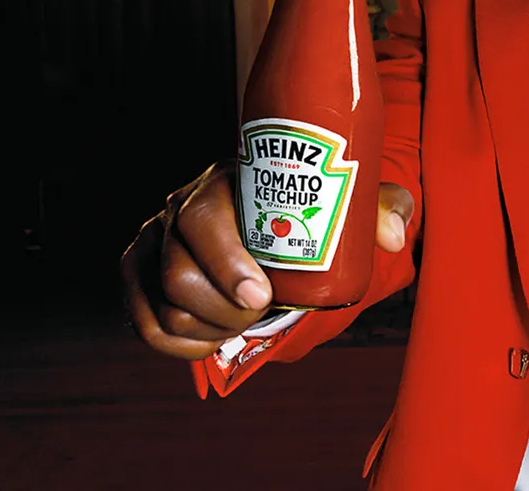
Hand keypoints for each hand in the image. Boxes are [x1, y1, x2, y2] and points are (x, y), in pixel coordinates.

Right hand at [121, 161, 414, 359]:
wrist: (260, 204)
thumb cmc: (302, 202)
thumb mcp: (342, 197)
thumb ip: (376, 206)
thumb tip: (391, 235)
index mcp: (220, 182)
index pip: (203, 222)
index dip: (228, 265)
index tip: (262, 296)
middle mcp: (176, 208)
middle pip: (179, 274)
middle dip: (225, 311)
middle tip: (262, 313)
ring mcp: (151, 242)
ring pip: (164, 306)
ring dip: (208, 329)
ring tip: (243, 323)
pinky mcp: (137, 274)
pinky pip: (144, 324)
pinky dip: (179, 346)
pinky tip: (213, 341)